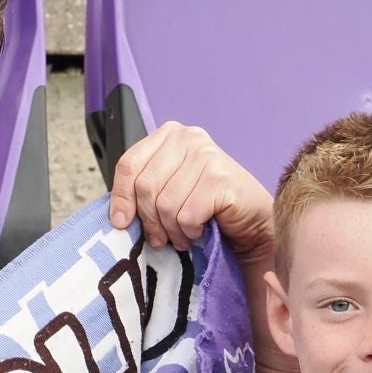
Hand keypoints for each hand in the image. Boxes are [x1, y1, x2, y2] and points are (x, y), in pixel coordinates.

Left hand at [108, 122, 273, 257]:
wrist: (253, 221)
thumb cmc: (210, 205)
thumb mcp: (170, 188)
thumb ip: (145, 190)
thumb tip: (118, 216)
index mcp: (170, 135)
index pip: (129, 164)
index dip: (121, 197)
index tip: (121, 222)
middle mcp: (189, 138)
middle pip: (145, 186)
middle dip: (150, 220)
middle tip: (160, 238)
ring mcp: (207, 156)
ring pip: (166, 205)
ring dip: (172, 230)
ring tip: (183, 235)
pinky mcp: (221, 180)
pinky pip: (186, 216)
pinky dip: (190, 232)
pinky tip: (200, 230)